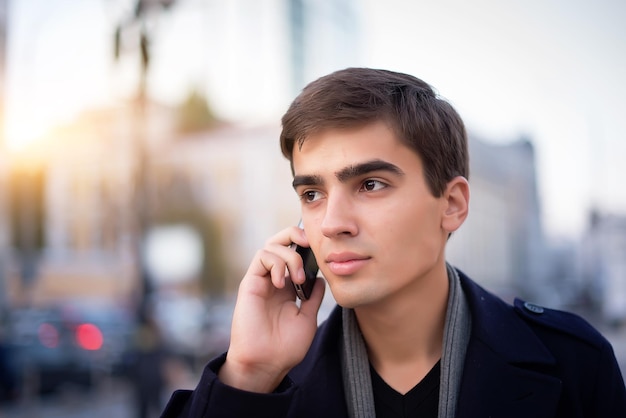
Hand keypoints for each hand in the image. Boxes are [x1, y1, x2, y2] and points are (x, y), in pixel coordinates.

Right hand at [218, 226, 325, 392]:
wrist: (266, 363)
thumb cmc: (285, 347)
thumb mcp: (307, 319)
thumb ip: (313, 297)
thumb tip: (321, 279)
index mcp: (287, 287)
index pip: (294, 253)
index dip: (306, 246)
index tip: (321, 251)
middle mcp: (273, 279)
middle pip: (280, 241)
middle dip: (295, 235)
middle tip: (309, 245)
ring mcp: (261, 280)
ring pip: (272, 245)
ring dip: (290, 256)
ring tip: (298, 279)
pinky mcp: (250, 282)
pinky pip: (261, 257)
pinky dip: (276, 263)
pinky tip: (282, 282)